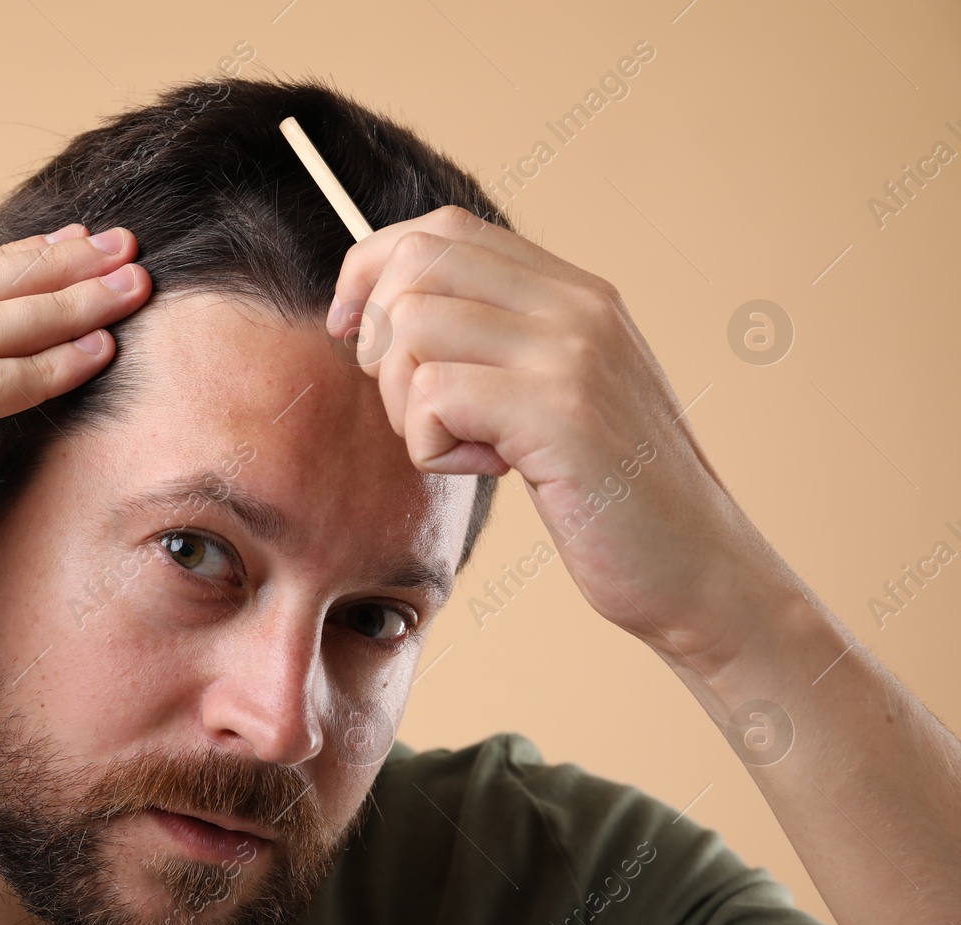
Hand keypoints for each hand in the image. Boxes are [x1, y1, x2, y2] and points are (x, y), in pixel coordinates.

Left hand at [329, 205, 776, 672]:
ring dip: (405, 402)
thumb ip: (501, 341)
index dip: (372, 269)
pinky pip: (434, 395)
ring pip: (412, 327)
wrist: (699, 570)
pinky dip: (430, 445)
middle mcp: (576, 305)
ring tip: (461, 444)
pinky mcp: (560, 412)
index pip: (443, 229)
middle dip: (379, 340)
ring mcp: (572, 353)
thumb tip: (387, 310)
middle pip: (415, 265)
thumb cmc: (614, 497)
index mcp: (575, 292)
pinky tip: (486, 471)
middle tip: (415, 408)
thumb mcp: (560, 395)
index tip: (350, 330)